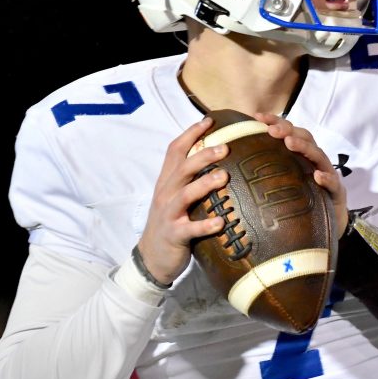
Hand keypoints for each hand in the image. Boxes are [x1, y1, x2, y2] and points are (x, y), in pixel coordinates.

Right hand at [138, 116, 228, 283]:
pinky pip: (190, 229)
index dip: (191, 134)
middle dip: (203, 155)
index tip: (209, 120)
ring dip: (204, 184)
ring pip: (184, 195)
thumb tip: (219, 160)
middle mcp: (166, 194)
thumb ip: (191, 179)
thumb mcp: (176, 197)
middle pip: (182, 168)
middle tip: (225, 147)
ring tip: (224, 177)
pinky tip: (220, 222)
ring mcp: (168, 214)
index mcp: (167, 181)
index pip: (175, 151)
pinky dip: (205, 225)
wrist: (152, 258)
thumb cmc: (172, 222)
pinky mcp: (174, 235)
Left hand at [254, 112, 347, 239]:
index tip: (257, 117)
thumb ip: (266, 169)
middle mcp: (314, 161)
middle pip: (305, 138)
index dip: (275, 122)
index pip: (290, 132)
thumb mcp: (283, 182)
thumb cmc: (302, 200)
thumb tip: (234, 160)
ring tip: (290, 143)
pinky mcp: (336, 193)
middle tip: (272, 130)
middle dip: (288, 131)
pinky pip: (333, 184)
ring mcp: (328, 175)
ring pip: (319, 156)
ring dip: (304, 147)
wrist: (329, 224)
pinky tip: (317, 176)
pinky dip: (327, 178)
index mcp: (301, 155)